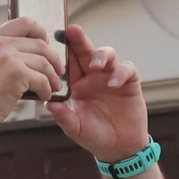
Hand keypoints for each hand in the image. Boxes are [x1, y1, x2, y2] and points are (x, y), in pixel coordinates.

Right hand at [0, 17, 63, 127]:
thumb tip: (29, 44)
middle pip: (39, 43)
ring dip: (53, 76)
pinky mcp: (16, 72)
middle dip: (53, 58)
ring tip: (54, 86)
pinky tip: (44, 95)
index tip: (45, 45)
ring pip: (44, 61)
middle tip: (58, 70)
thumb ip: (1, 50)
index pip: (24, 23)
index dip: (40, 32)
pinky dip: (47, 89)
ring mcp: (7, 57)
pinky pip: (42, 78)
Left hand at [45, 24, 147, 163]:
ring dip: (101, 55)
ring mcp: (111, 77)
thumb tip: (49, 103)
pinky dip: (121, 72)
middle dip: (79, 40)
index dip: (62, 51)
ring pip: (107, 55)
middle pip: (86, 52)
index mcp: (76, 84)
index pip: (68, 63)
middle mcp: (93, 77)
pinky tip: (114, 83)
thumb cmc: (93, 135)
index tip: (52, 39)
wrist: (118, 147)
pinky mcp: (129, 82)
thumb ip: (63, 116)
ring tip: (95, 66)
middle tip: (72, 31)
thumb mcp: (75, 128)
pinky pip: (127, 69)